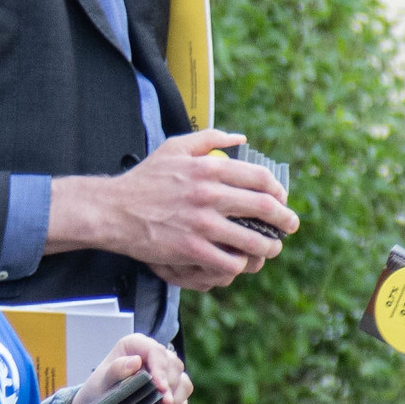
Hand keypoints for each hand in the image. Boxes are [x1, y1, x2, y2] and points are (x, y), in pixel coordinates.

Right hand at [49, 130, 297, 290]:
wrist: (114, 209)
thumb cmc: (145, 179)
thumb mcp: (175, 147)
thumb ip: (210, 138)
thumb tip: (241, 138)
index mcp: (208, 168)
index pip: (259, 178)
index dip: (277, 190)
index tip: (281, 198)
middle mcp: (209, 194)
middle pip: (263, 207)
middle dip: (284, 220)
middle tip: (290, 226)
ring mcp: (201, 224)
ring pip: (251, 239)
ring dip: (269, 247)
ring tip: (271, 249)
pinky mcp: (191, 249)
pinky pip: (228, 261)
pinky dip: (240, 264)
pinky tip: (241, 263)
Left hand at [70, 334, 192, 403]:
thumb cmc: (98, 391)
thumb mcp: (101, 381)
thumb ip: (116, 370)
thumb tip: (135, 361)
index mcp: (136, 345)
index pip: (156, 352)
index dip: (161, 370)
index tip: (160, 388)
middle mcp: (154, 355)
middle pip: (174, 366)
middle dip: (170, 388)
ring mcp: (165, 373)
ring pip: (183, 382)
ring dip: (175, 401)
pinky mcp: (171, 390)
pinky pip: (181, 399)